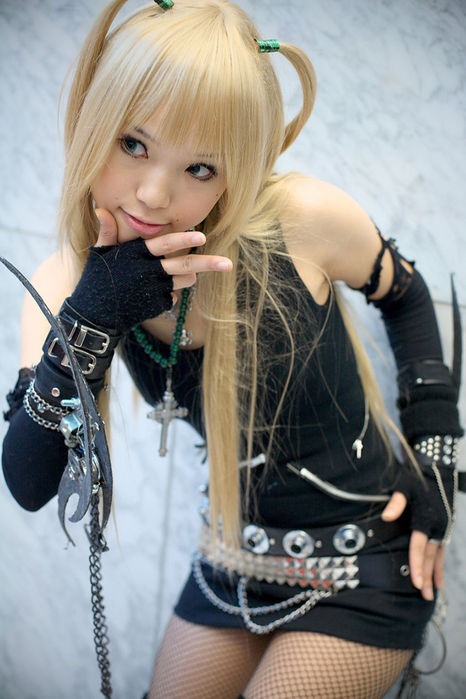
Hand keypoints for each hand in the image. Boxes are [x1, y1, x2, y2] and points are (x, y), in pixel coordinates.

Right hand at [69, 209, 232, 333]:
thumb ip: (107, 233)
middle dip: (207, 264)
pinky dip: (170, 293)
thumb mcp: (100, 254)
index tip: (202, 236)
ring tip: (188, 274)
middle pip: (182, 265)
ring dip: (189, 276)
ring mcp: (152, 290)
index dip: (183, 239)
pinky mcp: (155, 305)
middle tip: (228, 264)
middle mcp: (147, 271)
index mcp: (135, 254)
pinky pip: (172, 296)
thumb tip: (100, 209)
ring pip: (182, 280)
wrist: (94, 314)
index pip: (163, 244)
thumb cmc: (97, 279)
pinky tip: (158, 293)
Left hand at [382, 490, 444, 600]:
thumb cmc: (416, 479)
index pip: (419, 546)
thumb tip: (386, 517)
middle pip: (430, 556)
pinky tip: (439, 579)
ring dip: (435, 575)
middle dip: (427, 576)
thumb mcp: (403, 486)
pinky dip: (440, 566)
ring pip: (438, 556)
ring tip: (433, 594)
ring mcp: (443, 528)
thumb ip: (396, 502)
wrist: (438, 471)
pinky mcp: (445, 529)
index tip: (416, 582)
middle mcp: (436, 526)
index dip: (417, 564)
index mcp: (425, 518)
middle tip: (424, 595)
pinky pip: (442, 551)